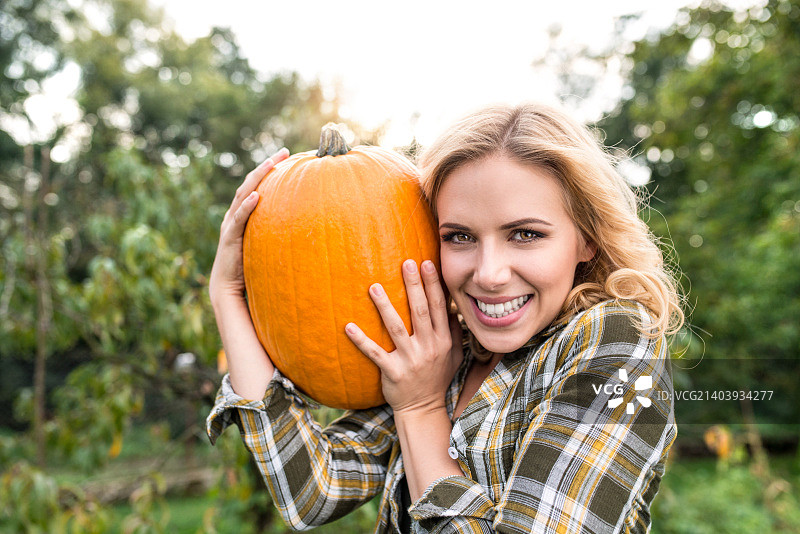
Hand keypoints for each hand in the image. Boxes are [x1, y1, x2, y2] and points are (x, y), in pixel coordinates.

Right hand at [209, 148, 289, 304]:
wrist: (228, 288)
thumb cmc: (249, 268)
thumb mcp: (266, 245)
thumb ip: (278, 233)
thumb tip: (305, 227)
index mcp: (243, 215)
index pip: (257, 186)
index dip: (269, 170)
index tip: (287, 155)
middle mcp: (234, 215)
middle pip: (250, 184)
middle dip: (266, 167)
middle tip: (283, 152)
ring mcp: (230, 225)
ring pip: (242, 195)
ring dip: (257, 178)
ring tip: (271, 165)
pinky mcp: (230, 238)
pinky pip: (238, 219)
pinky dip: (247, 206)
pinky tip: (257, 196)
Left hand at [345, 259, 463, 414]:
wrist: (424, 409)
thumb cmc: (438, 377)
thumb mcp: (454, 354)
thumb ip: (452, 330)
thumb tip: (451, 303)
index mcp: (443, 340)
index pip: (439, 307)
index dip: (433, 284)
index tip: (427, 263)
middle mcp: (429, 347)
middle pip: (420, 311)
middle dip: (414, 286)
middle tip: (406, 263)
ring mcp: (410, 360)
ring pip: (396, 328)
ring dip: (385, 307)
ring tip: (374, 286)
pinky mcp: (392, 372)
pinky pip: (375, 353)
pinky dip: (361, 340)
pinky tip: (349, 326)